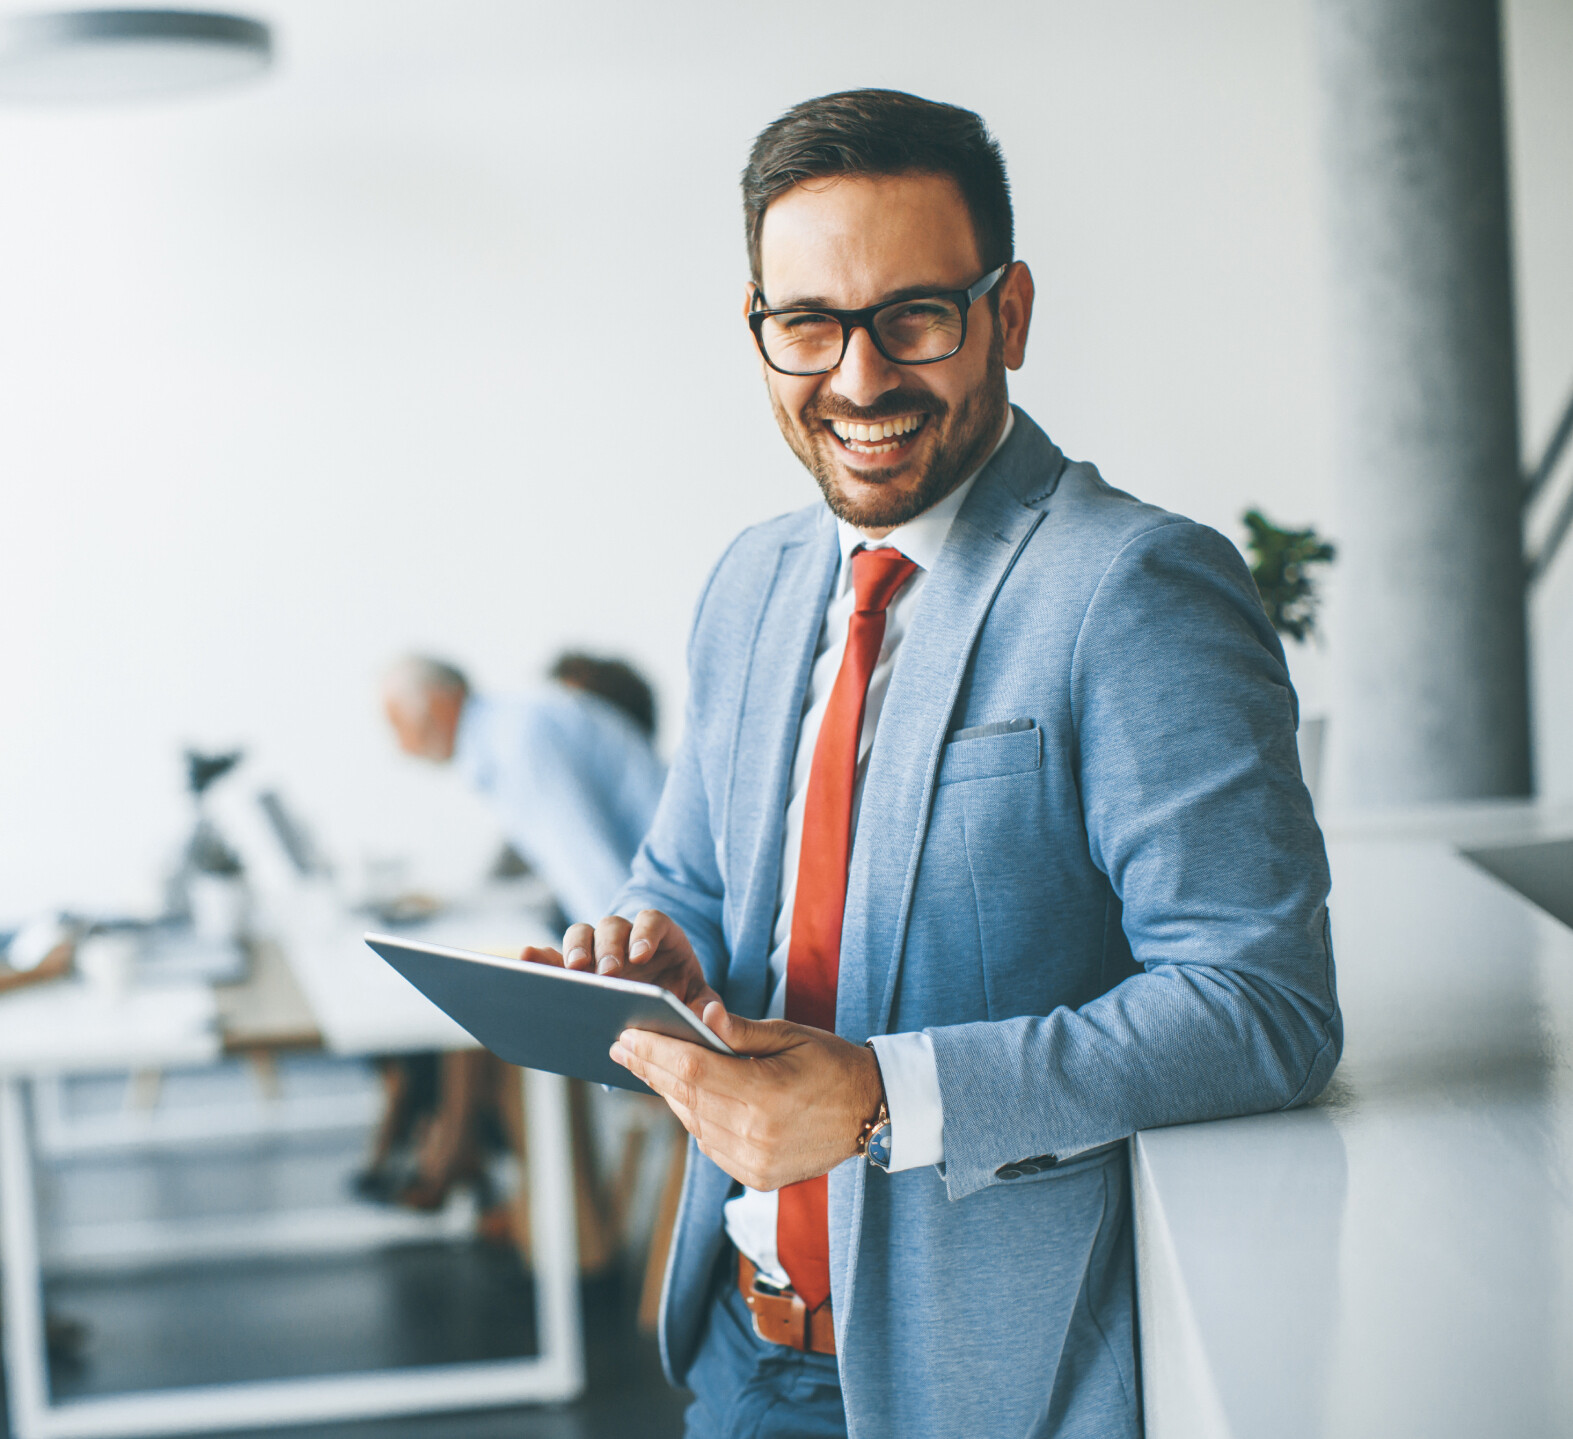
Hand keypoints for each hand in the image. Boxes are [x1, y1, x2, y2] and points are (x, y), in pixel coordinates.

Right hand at [519, 909, 719, 1020]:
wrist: (662, 1009)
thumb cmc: (683, 998)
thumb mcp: (700, 1001)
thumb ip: (709, 1008)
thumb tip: (708, 1018)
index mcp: (661, 937)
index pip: (652, 922)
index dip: (645, 933)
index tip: (641, 955)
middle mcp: (625, 937)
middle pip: (612, 927)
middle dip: (608, 948)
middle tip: (607, 973)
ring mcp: (597, 949)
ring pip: (581, 934)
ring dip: (574, 950)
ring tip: (572, 973)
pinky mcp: (574, 967)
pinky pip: (553, 957)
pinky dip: (540, 957)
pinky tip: (526, 962)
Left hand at [610, 1005, 884, 1190]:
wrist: (871, 1113)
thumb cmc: (832, 1063)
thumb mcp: (792, 1034)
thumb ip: (742, 1029)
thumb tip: (701, 1012)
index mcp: (765, 1095)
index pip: (692, 1070)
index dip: (655, 1052)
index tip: (627, 1035)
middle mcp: (755, 1135)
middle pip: (685, 1097)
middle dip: (651, 1069)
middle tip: (622, 1047)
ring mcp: (754, 1162)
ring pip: (693, 1123)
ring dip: (668, 1093)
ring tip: (647, 1066)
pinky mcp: (757, 1177)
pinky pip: (709, 1144)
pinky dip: (694, 1118)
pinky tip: (683, 1096)